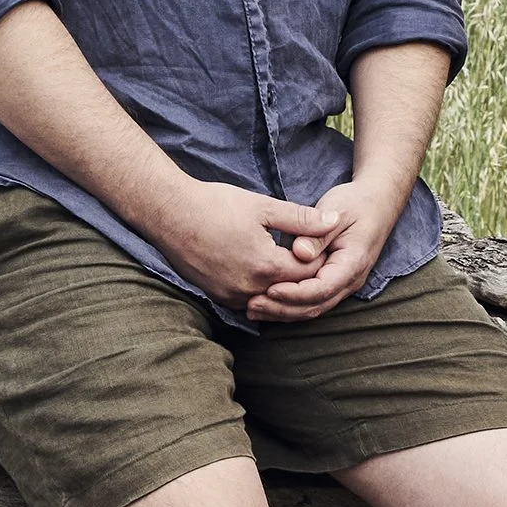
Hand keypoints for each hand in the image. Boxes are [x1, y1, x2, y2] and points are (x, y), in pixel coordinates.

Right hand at [163, 179, 338, 313]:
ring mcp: (231, 297)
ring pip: (270, 300)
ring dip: (283, 288)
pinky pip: (249, 302)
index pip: (309, 273)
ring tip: (292, 267)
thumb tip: (335, 220)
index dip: (321, 260)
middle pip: (291, 291)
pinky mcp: (217, 297)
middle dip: (306, 276)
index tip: (326, 246)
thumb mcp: (264, 207)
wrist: (170, 214)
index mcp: (266, 266)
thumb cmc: (216, 205)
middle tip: (314, 257)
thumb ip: (302, 219)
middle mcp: (250, 289)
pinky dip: (262, 292)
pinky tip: (266, 275)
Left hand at [238, 174, 409, 323]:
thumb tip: (299, 253)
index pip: (321, 289)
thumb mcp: (336, 213)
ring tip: (253, 309)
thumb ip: (317, 235)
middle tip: (251, 305)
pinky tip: (267, 303)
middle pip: (315, 306)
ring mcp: (343, 284)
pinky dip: (290, 305)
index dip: (294, 293)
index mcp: (352, 264)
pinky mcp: (333, 282)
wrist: (377, 202)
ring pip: (312, 308)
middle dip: (283, 309)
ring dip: (283, 312)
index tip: (269, 289)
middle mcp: (350, 281)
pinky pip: (312, 301)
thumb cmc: (356, 204)